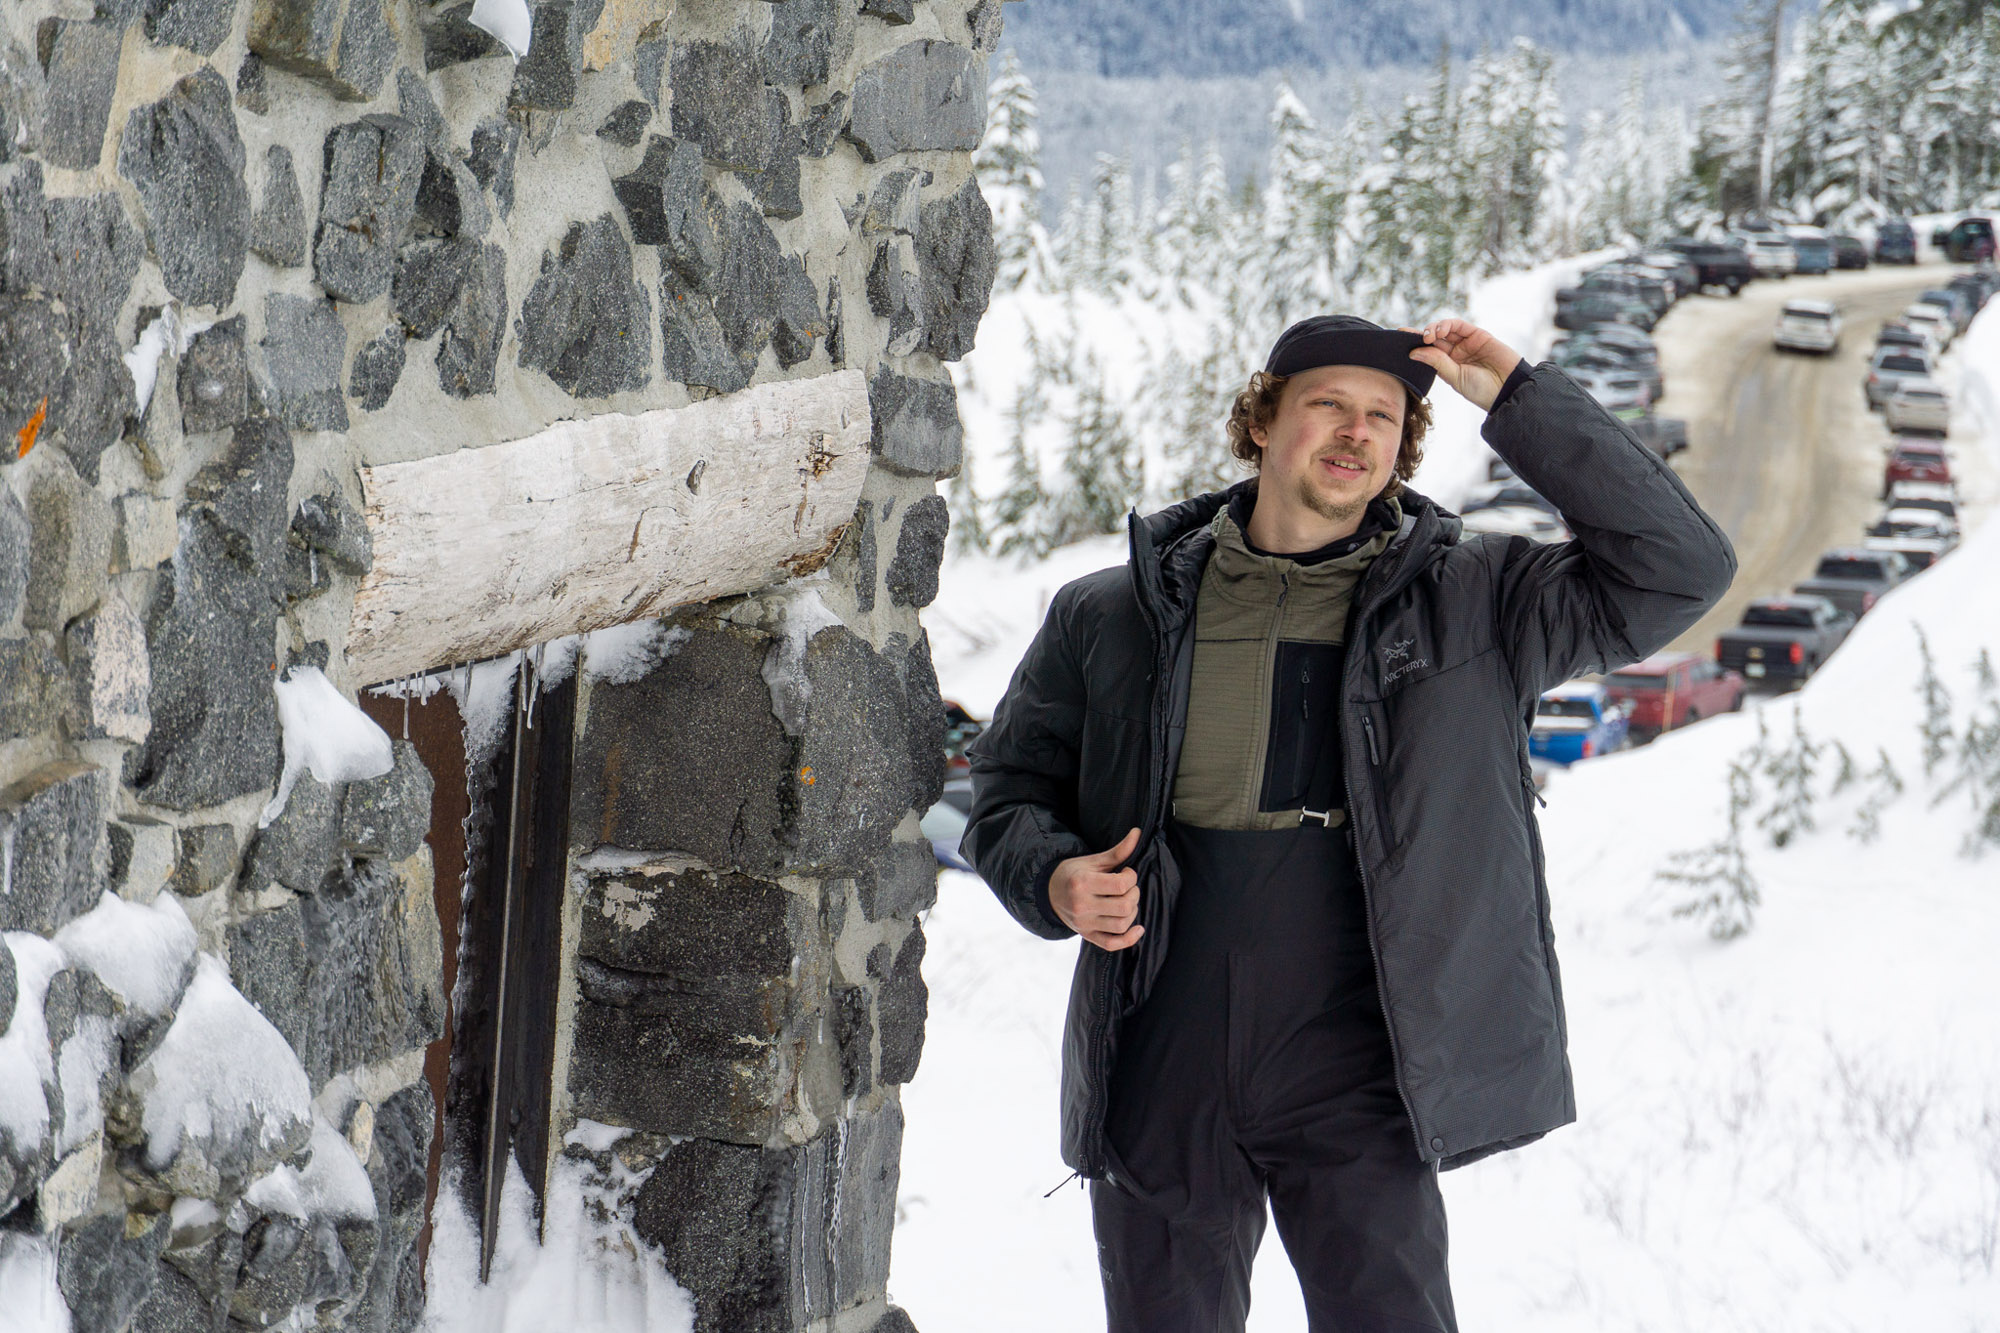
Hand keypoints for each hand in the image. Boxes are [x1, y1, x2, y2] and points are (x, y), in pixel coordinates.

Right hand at [1049, 827, 1143, 950]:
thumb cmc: (1074, 873)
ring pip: (1121, 924)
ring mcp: (1084, 923)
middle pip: (1125, 906)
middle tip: (1128, 887)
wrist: (1049, 891)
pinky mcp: (1087, 935)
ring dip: (1132, 912)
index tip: (1126, 872)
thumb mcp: (1093, 860)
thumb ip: (1118, 851)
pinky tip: (1137, 928)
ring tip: (1126, 901)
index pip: (1121, 884)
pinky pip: (1112, 944)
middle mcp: (1082, 905)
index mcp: (1083, 883)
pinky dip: (1129, 939)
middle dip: (1134, 894)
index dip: (1131, 877)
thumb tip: (1138, 832)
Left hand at [1403, 318, 1523, 411]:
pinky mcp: (1478, 334)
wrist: (1508, 389)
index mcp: (1447, 366)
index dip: (1414, 343)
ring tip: (1428, 336)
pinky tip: (1438, 332)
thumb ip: (1436, 362)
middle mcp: (1455, 353)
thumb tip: (1413, 351)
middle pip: (1433, 338)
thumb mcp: (1455, 378)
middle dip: (1420, 334)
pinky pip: (1459, 325)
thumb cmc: (1482, 390)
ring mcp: (1466, 343)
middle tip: (1411, 337)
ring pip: (1445, 329)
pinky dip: (1447, 325)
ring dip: (1433, 329)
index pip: (1427, 351)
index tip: (1398, 339)